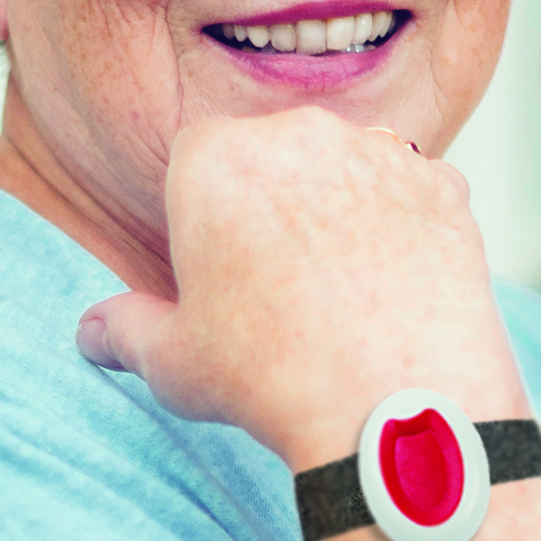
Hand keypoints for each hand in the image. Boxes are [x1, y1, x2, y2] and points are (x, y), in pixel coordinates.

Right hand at [76, 107, 526, 471]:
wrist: (396, 406)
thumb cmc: (273, 380)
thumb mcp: (173, 362)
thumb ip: (125, 331)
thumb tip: (92, 330)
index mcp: (215, 156)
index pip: (199, 160)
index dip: (209, 217)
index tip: (224, 271)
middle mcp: (300, 134)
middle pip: (279, 154)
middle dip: (279, 203)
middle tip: (288, 285)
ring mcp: (382, 154)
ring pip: (351, 168)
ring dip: (345, 209)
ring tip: (346, 291)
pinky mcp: (447, 185)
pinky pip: (417, 194)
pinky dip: (409, 229)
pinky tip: (400, 288)